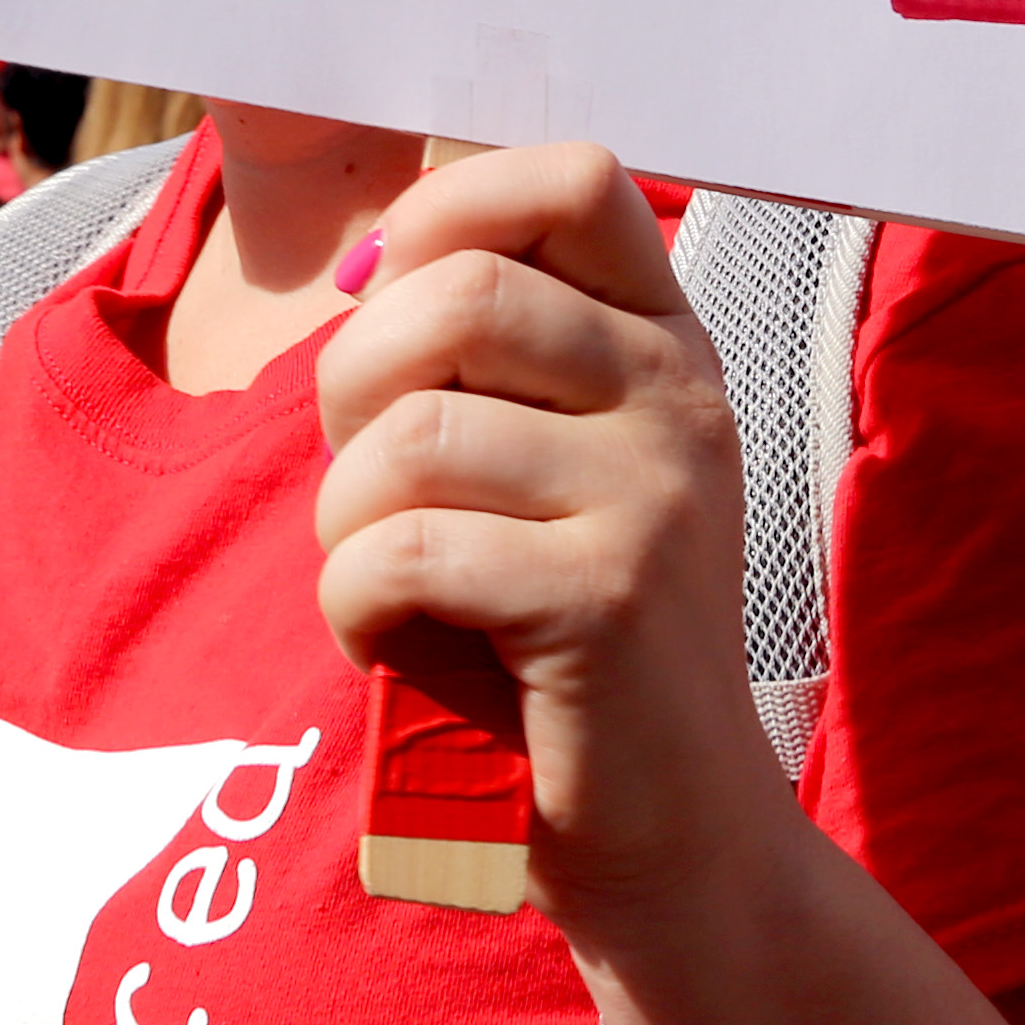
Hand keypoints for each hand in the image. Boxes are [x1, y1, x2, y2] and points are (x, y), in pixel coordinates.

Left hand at [310, 143, 789, 926]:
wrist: (675, 846)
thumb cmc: (560, 651)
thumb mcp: (541, 473)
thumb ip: (482, 362)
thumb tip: (364, 263)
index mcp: (666, 348)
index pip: (573, 179)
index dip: (448, 213)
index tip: (393, 309)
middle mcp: (679, 401)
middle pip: (463, 291)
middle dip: (355, 381)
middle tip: (363, 482)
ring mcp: (656, 497)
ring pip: (414, 429)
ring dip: (344, 517)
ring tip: (380, 582)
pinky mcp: (607, 601)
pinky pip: (407, 548)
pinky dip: (354, 602)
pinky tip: (392, 645)